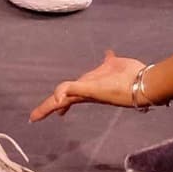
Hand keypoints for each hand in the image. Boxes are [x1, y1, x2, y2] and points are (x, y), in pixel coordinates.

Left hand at [32, 51, 153, 120]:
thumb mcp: (92, 91)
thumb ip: (73, 90)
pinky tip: (108, 52)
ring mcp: (100, 76)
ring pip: (85, 78)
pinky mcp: (112, 65)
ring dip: (78, 81)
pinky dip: (106, 56)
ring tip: (74, 84)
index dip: (45, 109)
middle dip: (58, 98)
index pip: (58, 102)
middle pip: (68, 92)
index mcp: (81, 93)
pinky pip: (107, 60)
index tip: (32, 118)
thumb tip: (57, 97)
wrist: (140, 83)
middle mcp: (88, 86)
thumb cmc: (115, 89)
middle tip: (50, 105)